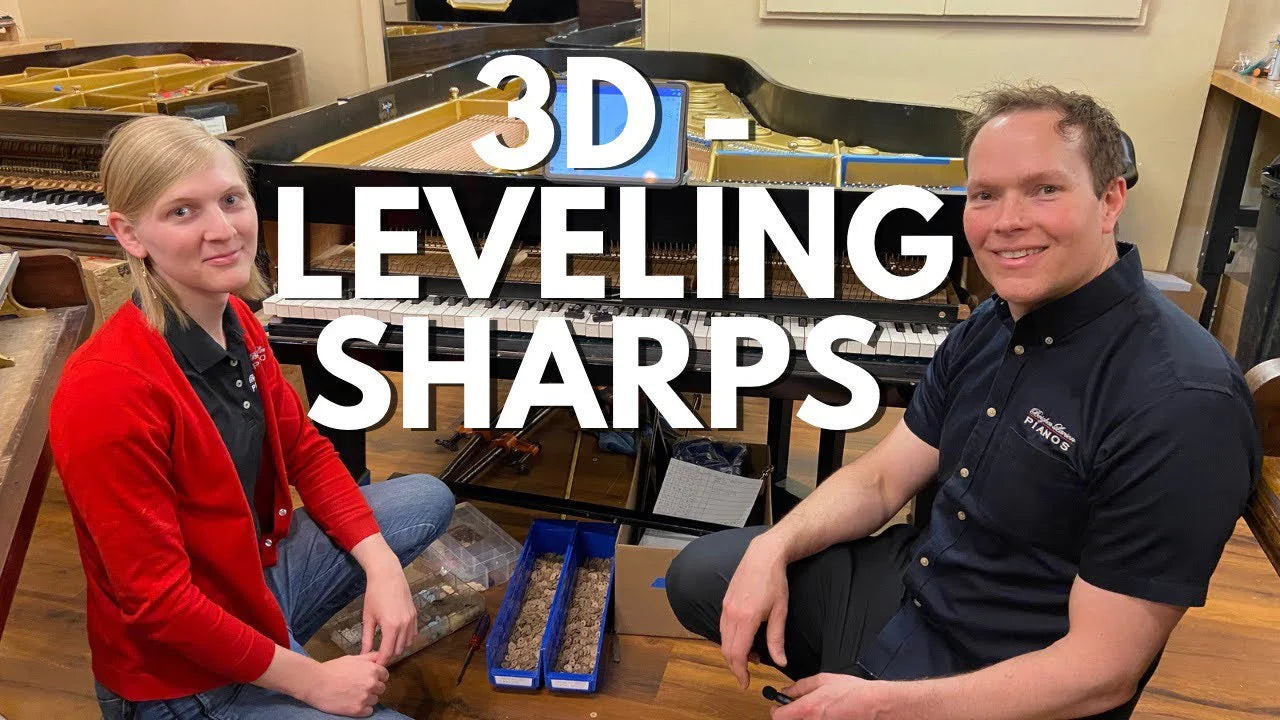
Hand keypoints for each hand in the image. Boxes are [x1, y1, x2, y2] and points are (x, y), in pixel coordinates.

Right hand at [303, 652, 389, 716]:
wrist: (315, 682)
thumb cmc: (332, 669)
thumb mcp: (352, 658)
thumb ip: (369, 658)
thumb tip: (380, 656)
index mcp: (372, 669)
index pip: (385, 675)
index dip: (377, 677)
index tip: (368, 678)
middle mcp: (371, 683)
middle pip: (381, 688)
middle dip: (372, 688)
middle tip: (358, 687)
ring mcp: (365, 697)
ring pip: (375, 700)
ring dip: (367, 698)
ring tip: (353, 695)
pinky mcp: (358, 710)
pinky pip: (369, 711)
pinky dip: (362, 709)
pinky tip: (352, 703)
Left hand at [361, 566, 416, 664]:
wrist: (388, 575)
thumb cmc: (374, 594)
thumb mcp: (368, 618)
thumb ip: (367, 638)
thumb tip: (364, 654)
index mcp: (391, 627)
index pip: (387, 652)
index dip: (381, 661)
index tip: (374, 666)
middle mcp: (404, 625)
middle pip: (398, 650)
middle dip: (388, 655)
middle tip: (377, 656)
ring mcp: (411, 620)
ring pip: (407, 643)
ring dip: (397, 647)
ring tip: (386, 646)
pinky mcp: (415, 615)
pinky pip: (413, 634)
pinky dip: (405, 639)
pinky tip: (396, 636)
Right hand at [719, 534, 789, 688]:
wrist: (762, 555)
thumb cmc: (774, 581)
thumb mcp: (780, 612)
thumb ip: (777, 639)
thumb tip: (780, 662)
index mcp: (746, 618)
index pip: (737, 653)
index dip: (740, 672)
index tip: (745, 683)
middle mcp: (731, 614)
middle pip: (726, 650)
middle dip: (735, 666)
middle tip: (747, 675)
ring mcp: (726, 607)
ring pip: (723, 640)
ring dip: (733, 653)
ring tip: (752, 657)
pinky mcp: (725, 602)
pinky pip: (723, 628)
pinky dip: (731, 640)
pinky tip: (745, 640)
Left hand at [771, 673, 881, 719]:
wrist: (874, 705)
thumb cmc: (852, 693)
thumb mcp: (823, 680)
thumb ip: (801, 686)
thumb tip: (787, 690)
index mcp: (807, 709)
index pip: (778, 717)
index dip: (776, 710)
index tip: (778, 706)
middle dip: (789, 716)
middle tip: (794, 708)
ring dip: (803, 718)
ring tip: (813, 711)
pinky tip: (824, 715)